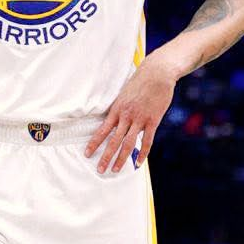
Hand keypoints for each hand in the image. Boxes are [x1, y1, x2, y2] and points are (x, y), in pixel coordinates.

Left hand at [84, 52, 176, 173]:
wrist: (157, 73)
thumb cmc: (140, 82)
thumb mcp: (124, 94)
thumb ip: (120, 108)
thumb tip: (116, 120)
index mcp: (117, 109)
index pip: (102, 130)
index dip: (94, 143)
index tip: (87, 153)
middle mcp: (126, 116)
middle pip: (113, 141)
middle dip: (105, 157)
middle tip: (100, 170)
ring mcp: (139, 119)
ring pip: (128, 143)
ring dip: (121, 158)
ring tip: (115, 170)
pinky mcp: (153, 120)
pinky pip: (147, 140)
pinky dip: (143, 153)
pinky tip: (138, 163)